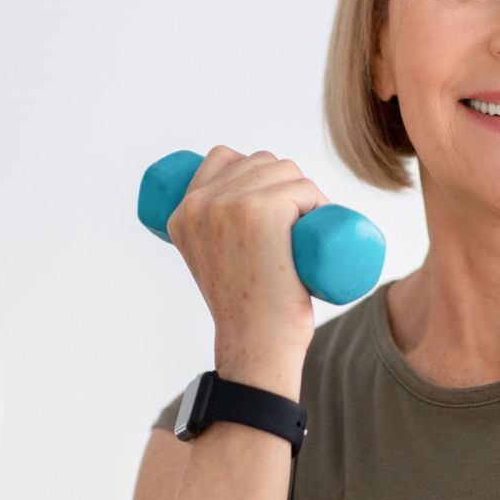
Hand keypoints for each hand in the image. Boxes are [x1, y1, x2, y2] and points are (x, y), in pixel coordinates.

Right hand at [165, 145, 332, 360]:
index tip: (275, 206)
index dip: (256, 173)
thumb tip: (236, 222)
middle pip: (260, 161)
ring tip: (307, 229)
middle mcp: (200, 203)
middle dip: (286, 183)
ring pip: (286, 171)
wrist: (256, 342)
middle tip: (298, 226)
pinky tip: (317, 221)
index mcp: (181, 212)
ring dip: (306, 193)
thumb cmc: (245, 308)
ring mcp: (230, 204)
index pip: (224, 157)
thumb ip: (213, 237)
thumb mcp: (212, 261)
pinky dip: (318, 200)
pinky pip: (302, 187)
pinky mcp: (262, 210)